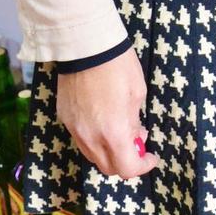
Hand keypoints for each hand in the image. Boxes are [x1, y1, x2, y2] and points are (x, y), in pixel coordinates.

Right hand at [55, 46, 160, 178]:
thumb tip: (134, 136)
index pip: (127, 168)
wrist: (86, 45)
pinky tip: (103, 120)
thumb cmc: (118, 66)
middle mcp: (90, 137)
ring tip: (120, 130)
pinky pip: (81, 138)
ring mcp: (74, 129)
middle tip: (137, 143)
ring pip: (92, 155)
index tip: (150, 156)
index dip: (142, 166)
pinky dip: (94, 138)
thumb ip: (134, 122)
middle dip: (125, 161)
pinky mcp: (64, 118)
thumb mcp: (137, 94)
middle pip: (107, 167)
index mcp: (113, 133)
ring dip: (108, 151)